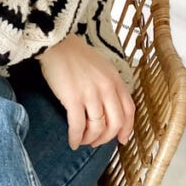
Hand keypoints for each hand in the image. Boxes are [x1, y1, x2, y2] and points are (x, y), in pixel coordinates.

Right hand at [37, 34, 134, 148]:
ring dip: (90, 139)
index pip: (129, 110)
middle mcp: (107, 88)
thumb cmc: (75, 55)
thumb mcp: (101, 67)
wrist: (56, 43)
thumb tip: (109, 109)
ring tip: (82, 141)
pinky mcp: (73, 98)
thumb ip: (109, 85)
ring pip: (97, 127)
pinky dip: (76, 138)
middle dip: (106, 138)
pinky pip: (78, 126)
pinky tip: (72, 141)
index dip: (127, 129)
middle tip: (95, 142)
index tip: (121, 140)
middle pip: (115, 123)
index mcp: (115, 79)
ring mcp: (91, 94)